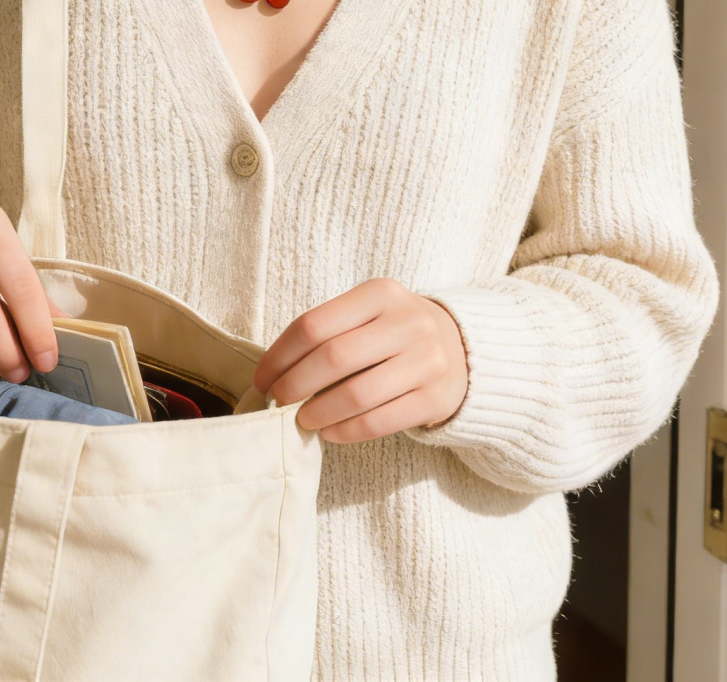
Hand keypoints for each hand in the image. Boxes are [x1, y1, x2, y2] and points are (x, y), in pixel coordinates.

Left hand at [251, 278, 467, 442]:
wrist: (464, 349)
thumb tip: (277, 373)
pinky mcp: (435, 398)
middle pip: (333, 357)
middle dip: (295, 384)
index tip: (262, 378)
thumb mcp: (370, 313)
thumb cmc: (396, 332)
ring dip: (319, 412)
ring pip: (356, 394)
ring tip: (302, 419)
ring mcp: (426, 361)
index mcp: (380, 293)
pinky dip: (346, 431)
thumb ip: (331, 332)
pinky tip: (330, 432)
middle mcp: (407, 322)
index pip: (315, 324)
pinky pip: (379, 421)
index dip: (280, 355)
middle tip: (278, 401)